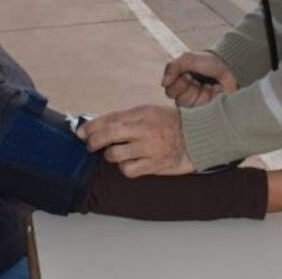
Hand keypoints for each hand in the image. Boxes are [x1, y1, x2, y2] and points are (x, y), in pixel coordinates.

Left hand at [77, 105, 194, 177]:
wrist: (199, 137)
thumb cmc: (172, 124)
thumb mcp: (151, 112)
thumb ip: (127, 118)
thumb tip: (100, 125)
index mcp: (143, 112)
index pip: (110, 118)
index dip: (91, 126)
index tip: (81, 132)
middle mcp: (144, 129)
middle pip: (108, 135)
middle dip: (94, 141)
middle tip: (91, 145)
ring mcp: (149, 148)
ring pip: (115, 155)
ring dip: (112, 156)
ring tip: (118, 154)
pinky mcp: (154, 165)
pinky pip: (128, 170)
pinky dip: (125, 168)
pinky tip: (130, 163)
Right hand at [162, 51, 237, 107]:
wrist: (232, 68)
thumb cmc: (212, 62)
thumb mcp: (190, 58)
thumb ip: (174, 67)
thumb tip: (163, 82)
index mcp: (180, 78)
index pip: (168, 86)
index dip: (176, 80)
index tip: (186, 73)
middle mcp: (186, 91)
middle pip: (173, 95)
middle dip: (183, 85)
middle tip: (194, 78)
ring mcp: (194, 101)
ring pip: (182, 103)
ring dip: (193, 92)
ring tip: (205, 85)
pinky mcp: (203, 109)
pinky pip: (193, 110)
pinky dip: (201, 100)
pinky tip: (210, 93)